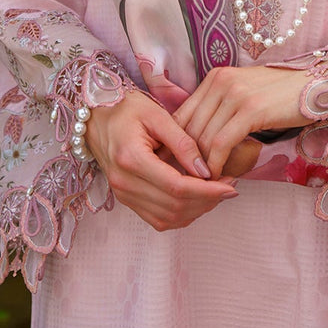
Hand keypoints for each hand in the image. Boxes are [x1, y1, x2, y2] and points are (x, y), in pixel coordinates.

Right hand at [85, 88, 237, 231]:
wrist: (96, 116)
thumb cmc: (126, 109)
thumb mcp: (157, 115)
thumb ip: (182, 142)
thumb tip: (206, 170)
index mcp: (131, 159)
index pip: (176, 187)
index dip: (208, 190)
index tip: (231, 184)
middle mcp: (124, 183)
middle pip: (174, 207)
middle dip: (207, 201)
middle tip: (230, 186)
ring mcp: (123, 195)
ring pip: (168, 218)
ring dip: (197, 210)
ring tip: (218, 192)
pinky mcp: (126, 199)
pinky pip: (157, 218)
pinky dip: (182, 214)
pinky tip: (198, 199)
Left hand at [173, 66, 308, 179]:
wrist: (317, 84)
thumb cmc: (281, 95)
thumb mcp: (244, 95)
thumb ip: (220, 109)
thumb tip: (198, 139)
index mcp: (215, 77)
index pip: (181, 114)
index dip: (174, 144)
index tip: (173, 166)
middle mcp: (220, 81)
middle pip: (188, 127)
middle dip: (184, 158)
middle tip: (185, 181)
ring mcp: (235, 93)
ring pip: (203, 137)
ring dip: (200, 165)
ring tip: (202, 184)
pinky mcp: (251, 109)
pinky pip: (222, 143)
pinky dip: (216, 163)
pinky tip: (218, 176)